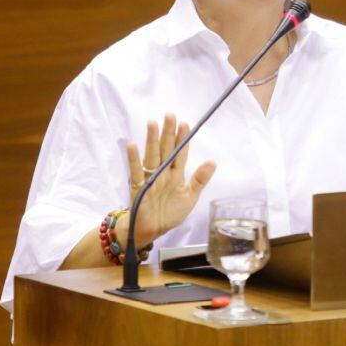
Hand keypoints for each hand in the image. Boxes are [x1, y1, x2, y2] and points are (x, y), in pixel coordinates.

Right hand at [127, 113, 216, 243]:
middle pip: (165, 149)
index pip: (180, 153)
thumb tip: (213, 161)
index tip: (185, 124)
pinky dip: (133, 159)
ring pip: (151, 155)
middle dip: (168, 132)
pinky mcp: (138, 187)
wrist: (153, 230)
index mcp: (176, 174)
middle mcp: (163, 172)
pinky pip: (135, 171)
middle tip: (170, 115)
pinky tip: (132, 145)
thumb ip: (200, 179)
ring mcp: (150, 178)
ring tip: (152, 124)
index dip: (182, 139)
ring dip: (151, 140)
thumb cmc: (170, 213)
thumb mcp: (190, 197)